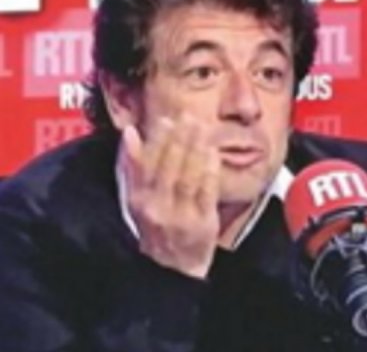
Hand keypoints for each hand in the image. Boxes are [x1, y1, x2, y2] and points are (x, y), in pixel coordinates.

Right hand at [120, 114, 219, 278]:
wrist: (174, 272)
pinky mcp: (202, 225)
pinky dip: (210, 171)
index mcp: (138, 201)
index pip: (146, 165)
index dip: (156, 141)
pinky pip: (206, 193)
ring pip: (187, 177)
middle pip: (168, 168)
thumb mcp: (138, 200)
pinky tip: (213, 154)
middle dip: (179, 140)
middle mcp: (156, 209)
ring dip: (195, 150)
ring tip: (202, 128)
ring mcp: (180, 218)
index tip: (166, 120)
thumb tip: (131, 133)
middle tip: (189, 117)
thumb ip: (134, 167)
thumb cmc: (158, 229)